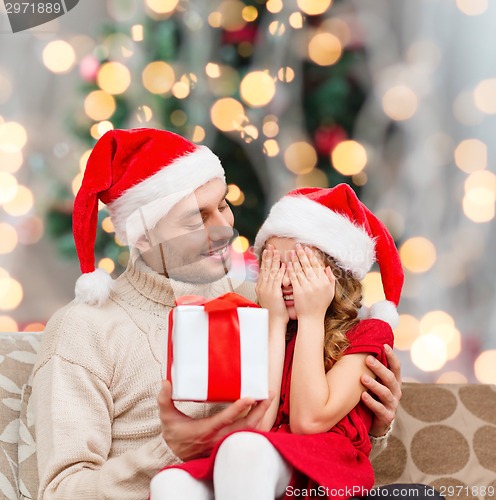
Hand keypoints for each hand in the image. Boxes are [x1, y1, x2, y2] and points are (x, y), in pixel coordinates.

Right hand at [158, 380, 272, 460]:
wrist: (175, 455)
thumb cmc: (174, 434)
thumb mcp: (167, 417)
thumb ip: (165, 400)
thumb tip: (166, 382)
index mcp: (206, 430)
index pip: (225, 419)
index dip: (239, 408)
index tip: (250, 397)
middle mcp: (219, 437)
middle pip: (245, 425)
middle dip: (259, 410)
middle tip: (268, 394)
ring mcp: (225, 441)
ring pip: (249, 430)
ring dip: (260, 415)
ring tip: (267, 399)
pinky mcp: (228, 442)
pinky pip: (248, 434)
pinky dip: (257, 423)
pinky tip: (262, 412)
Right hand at [256, 244, 288, 325]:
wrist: (274, 322)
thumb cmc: (276, 311)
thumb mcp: (273, 296)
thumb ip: (274, 286)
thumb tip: (279, 278)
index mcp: (261, 287)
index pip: (263, 269)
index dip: (266, 259)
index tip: (268, 250)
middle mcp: (262, 287)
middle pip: (265, 268)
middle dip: (268, 256)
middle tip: (270, 246)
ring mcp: (267, 289)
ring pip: (270, 271)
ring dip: (273, 260)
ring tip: (275, 251)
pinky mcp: (273, 293)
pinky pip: (277, 279)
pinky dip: (280, 271)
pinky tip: (283, 265)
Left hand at [287, 244, 334, 319]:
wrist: (312, 318)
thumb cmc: (321, 305)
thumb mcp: (330, 292)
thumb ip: (330, 279)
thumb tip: (327, 267)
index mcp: (324, 282)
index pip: (317, 265)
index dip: (311, 256)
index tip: (307, 248)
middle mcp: (316, 283)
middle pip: (308, 265)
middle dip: (302, 254)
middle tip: (297, 245)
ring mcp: (307, 287)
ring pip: (300, 270)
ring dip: (295, 260)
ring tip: (291, 252)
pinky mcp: (298, 292)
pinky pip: (294, 278)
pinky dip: (290, 270)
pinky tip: (287, 264)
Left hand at [361, 345, 401, 436]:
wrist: (375, 422)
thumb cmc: (372, 396)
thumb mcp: (374, 381)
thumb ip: (370, 369)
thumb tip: (358, 348)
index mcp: (394, 381)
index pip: (396, 366)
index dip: (392, 356)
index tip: (384, 345)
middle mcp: (395, 391)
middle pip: (390, 378)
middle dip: (380, 368)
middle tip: (368, 359)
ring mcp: (392, 404)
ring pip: (385, 393)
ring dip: (374, 384)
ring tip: (363, 378)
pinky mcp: (387, 417)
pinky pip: (379, 409)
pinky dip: (371, 402)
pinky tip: (362, 396)